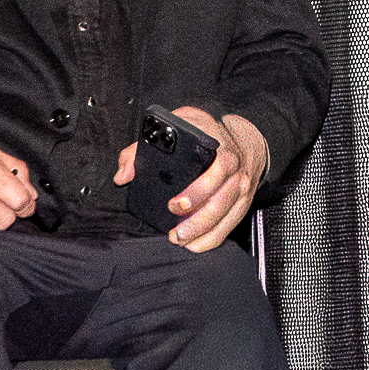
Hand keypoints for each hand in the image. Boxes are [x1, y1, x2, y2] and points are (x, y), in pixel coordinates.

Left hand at [111, 108, 268, 251]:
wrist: (244, 140)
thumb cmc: (207, 132)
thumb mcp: (178, 125)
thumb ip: (143, 145)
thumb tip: (123, 174)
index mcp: (220, 148)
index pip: (215, 170)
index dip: (197, 191)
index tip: (175, 204)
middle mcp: (235, 168)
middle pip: (220, 200)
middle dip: (197, 220)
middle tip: (175, 231)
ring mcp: (242, 187)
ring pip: (225, 215)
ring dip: (202, 232)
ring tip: (179, 239)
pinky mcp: (243, 203)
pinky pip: (229, 225)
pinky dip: (212, 239)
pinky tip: (194, 244)